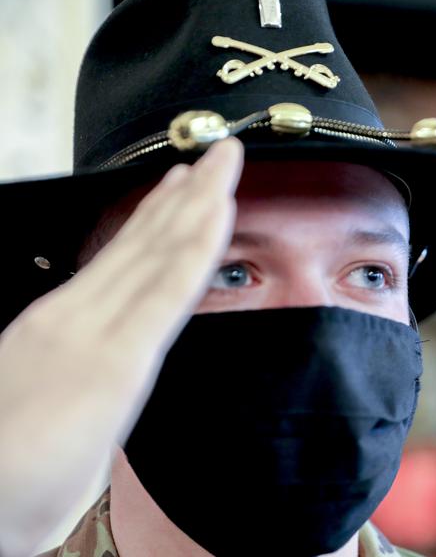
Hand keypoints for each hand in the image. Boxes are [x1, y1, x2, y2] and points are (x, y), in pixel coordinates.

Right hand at [0, 138, 243, 556]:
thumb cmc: (7, 469)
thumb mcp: (48, 401)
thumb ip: (84, 371)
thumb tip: (110, 369)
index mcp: (63, 323)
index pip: (121, 256)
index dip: (158, 214)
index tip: (186, 182)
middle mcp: (77, 314)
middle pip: (145, 241)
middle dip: (189, 193)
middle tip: (221, 152)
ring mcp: (93, 330)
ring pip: (159, 251)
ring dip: (201, 201)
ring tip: (228, 159)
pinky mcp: (114, 359)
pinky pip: (166, 290)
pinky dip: (195, 246)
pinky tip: (218, 211)